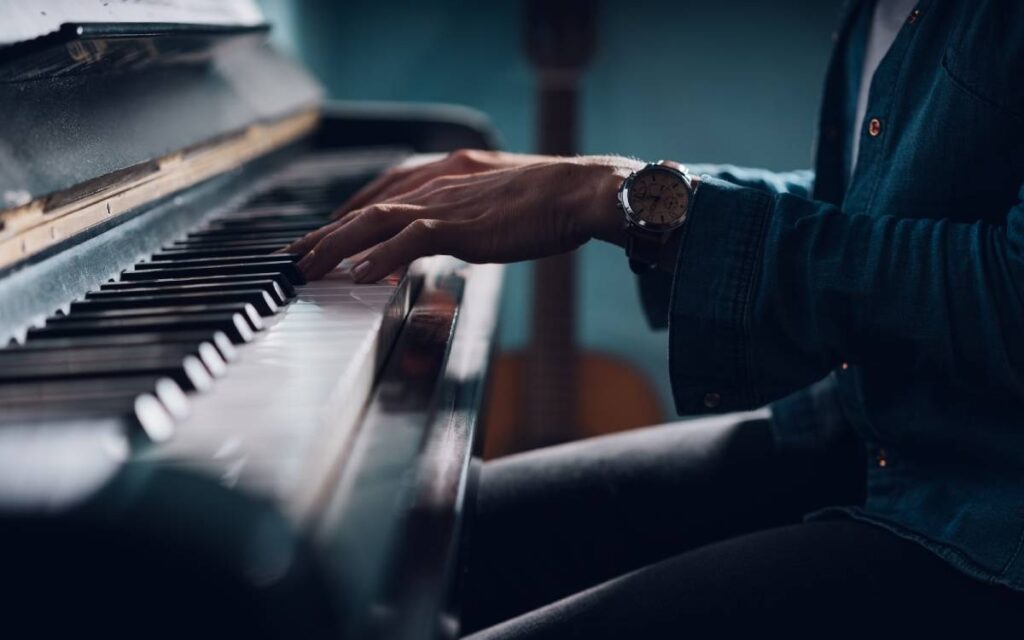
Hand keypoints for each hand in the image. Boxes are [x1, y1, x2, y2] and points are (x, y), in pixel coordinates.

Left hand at [287, 150, 643, 281]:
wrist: (581, 192)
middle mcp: (441, 179)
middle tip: (300, 254)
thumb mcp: (500, 200)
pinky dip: (379, 256)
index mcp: (451, 170)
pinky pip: (408, 239)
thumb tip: (453, 236)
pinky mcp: (460, 224)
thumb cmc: (552, 201)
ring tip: (311, 266)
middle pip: (370, 203)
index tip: (330, 231)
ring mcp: (448, 200)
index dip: (353, 211)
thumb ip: (470, 213)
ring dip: (338, 244)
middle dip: (330, 230)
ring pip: (377, 218)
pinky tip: (358, 274)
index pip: (386, 189)